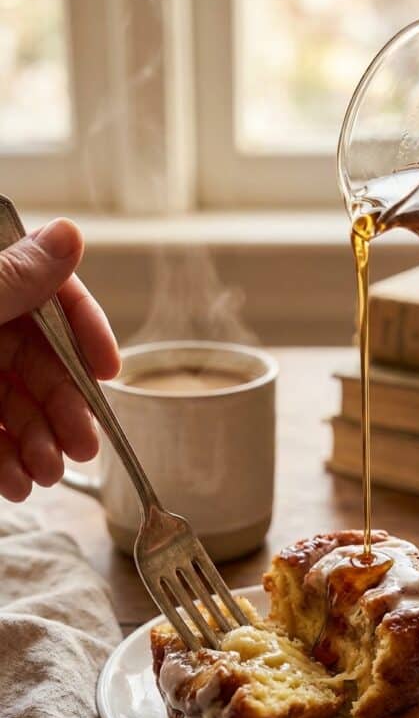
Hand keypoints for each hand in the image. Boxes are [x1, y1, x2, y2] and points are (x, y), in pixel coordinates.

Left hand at [0, 218, 119, 501]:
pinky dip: (4, 464)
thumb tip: (71, 233)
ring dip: (39, 444)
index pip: (51, 296)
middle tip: (83, 447)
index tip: (109, 371)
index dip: (86, 332)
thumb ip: (14, 275)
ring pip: (18, 407)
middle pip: (41, 363)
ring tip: (45, 475)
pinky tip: (16, 484)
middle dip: (65, 408)